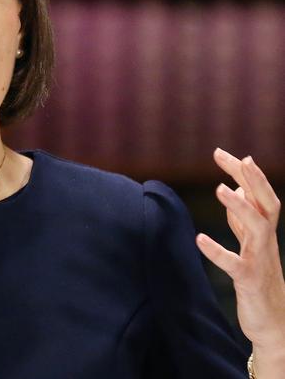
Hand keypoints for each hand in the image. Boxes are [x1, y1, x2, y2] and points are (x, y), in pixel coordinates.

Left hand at [196, 148, 284, 352]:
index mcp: (264, 231)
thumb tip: (238, 190)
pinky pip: (235, 265)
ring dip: (241, 207)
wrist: (275, 322)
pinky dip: (218, 251)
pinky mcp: (249, 280)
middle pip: (267, 204)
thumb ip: (243, 218)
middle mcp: (266, 242)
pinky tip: (200, 239)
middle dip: (255, 180)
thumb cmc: (260, 278)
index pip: (257, 195)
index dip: (242, 174)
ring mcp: (260, 260)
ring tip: (220, 189)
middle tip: (241, 159)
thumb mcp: (251, 244)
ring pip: (258, 228)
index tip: (221, 152)